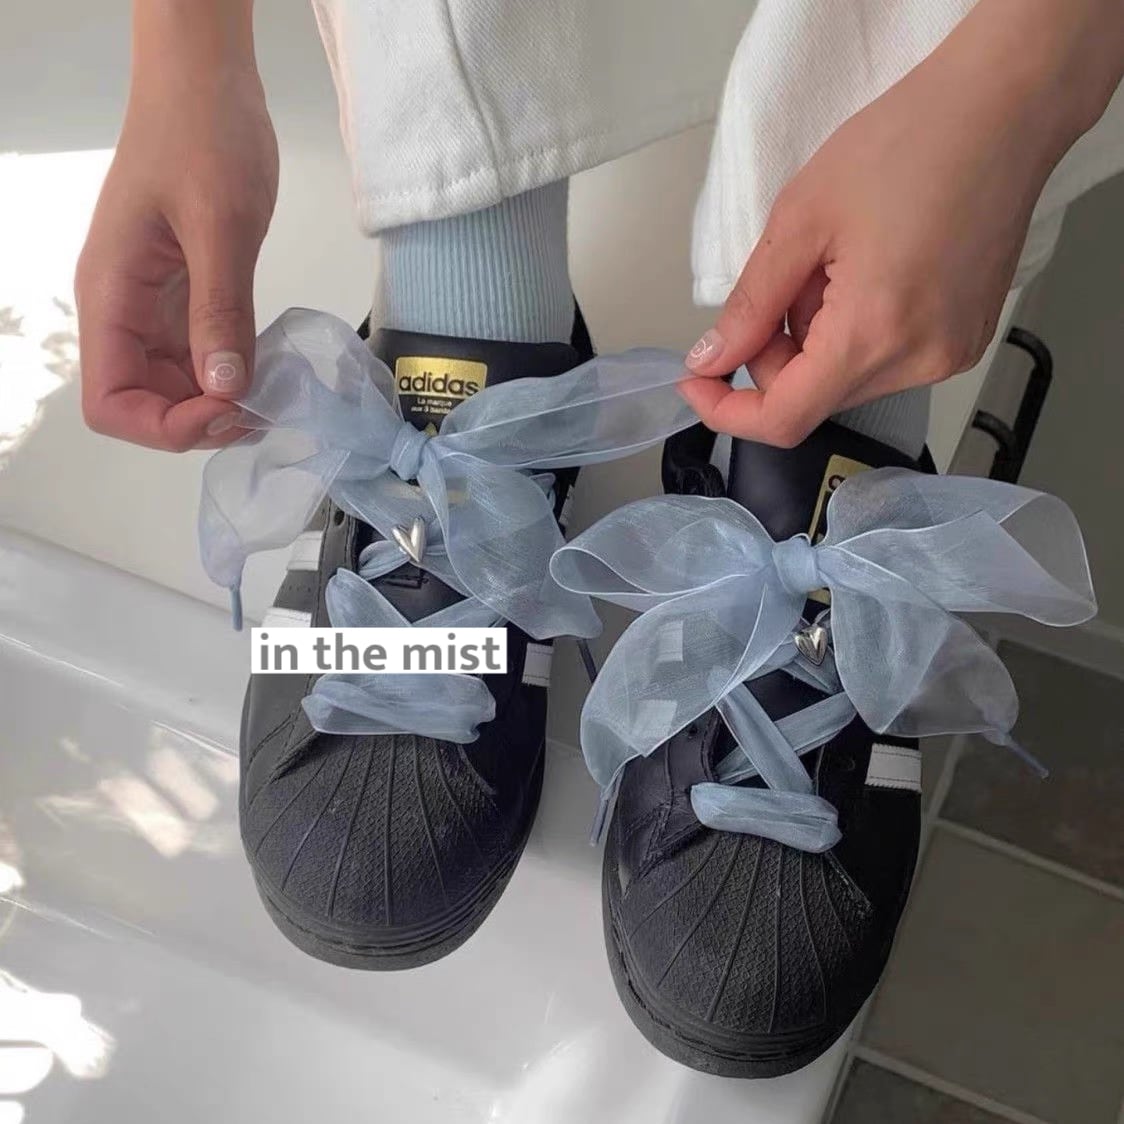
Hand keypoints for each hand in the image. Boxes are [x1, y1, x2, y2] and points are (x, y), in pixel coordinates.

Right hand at [76, 58, 276, 450]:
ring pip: (176, 387)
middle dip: (200, 421)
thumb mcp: (220, 225)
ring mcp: (155, 306)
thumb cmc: (203, 135)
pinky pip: (202, 356)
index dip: (165, 426)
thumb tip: (225, 390)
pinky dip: (233, 372)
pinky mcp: (187, 295)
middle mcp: (125, 311)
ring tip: (274, 392)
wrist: (207, 82)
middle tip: (264, 408)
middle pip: (144, 403)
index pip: (109, 402)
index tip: (227, 409)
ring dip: (221, 403)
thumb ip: (221, 311)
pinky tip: (271, 367)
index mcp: (111, 296)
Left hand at [679, 1, 1108, 446]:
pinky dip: (857, 334)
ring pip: (846, 381)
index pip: (784, 419)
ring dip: (818, 340)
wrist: (1004, 109)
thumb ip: (749, 306)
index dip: (728, 411)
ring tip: (839, 264)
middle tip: (785, 281)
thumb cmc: (908, 143)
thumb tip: (712, 359)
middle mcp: (920, 360)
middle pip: (814, 398)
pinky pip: (886, 362)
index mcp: (875, 334)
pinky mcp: (964, 341)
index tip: (698, 382)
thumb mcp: (800, 221)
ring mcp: (950, 355)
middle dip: (776, 354)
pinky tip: (871, 273)